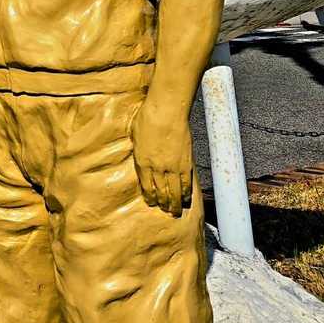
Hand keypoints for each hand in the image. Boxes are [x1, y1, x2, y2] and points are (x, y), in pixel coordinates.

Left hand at [129, 95, 193, 216]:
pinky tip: (187, 199)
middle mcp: (157, 168)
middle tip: (166, 211)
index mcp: (142, 161)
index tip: (152, 203)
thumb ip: (139, 148)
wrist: (165, 111)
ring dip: (175, 203)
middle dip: (163, 204)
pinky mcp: (185, 163)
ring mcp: (172, 167)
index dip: (150, 197)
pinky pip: (186, 183)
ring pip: (174, 192)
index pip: (146, 186)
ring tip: (176, 211)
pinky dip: (187, 193)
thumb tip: (141, 154)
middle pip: (161, 192)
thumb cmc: (147, 117)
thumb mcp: (136, 134)